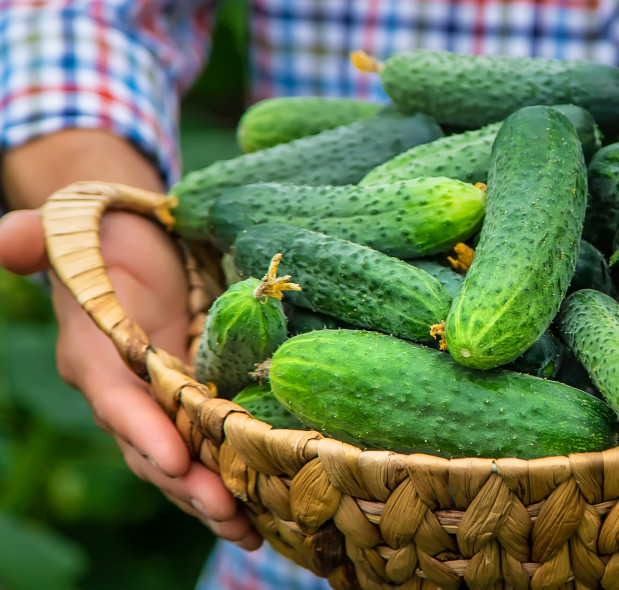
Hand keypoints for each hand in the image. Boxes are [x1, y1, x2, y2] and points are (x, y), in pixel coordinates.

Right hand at [0, 206, 260, 550]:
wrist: (139, 241)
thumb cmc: (108, 232)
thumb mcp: (74, 225)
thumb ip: (37, 239)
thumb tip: (4, 244)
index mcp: (94, 355)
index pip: (116, 399)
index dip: (142, 429)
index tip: (174, 458)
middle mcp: (124, 391)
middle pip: (152, 446)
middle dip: (187, 483)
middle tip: (229, 511)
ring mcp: (161, 403)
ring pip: (182, 463)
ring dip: (213, 499)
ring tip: (250, 531)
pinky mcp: (196, 406)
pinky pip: (209, 452)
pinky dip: (234, 484)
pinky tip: (265, 516)